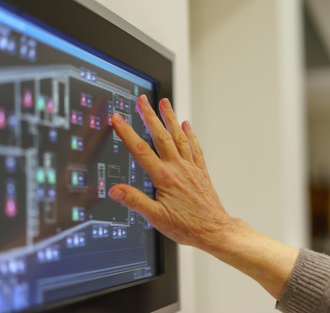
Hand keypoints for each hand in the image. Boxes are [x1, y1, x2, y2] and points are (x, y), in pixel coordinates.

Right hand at [109, 95, 235, 251]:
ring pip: (179, 137)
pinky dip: (190, 134)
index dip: (127, 132)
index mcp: (164, 178)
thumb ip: (135, 201)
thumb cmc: (187, 226)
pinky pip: (194, 147)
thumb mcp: (156, 218)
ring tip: (164, 103)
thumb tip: (115, 190)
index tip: (118, 118)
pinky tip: (186, 125)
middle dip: (149, 116)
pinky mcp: (201, 171)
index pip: (141, 150)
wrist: (215, 230)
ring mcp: (191, 167)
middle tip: (142, 100)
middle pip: (161, 136)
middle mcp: (178, 168)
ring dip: (170, 118)